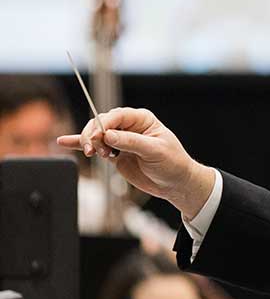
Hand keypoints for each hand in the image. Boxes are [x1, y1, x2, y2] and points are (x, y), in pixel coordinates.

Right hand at [57, 107, 215, 219]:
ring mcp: (121, 140)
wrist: (176, 183)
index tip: (97, 137)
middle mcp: (129, 127)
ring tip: (91, 153)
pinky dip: (79, 145)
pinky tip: (64, 141)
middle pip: (101, 124)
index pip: (117, 116)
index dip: (103, 124)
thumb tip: (109, 135)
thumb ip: (131, 142)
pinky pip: (95, 147)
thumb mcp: (155, 151)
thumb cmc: (172, 163)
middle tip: (91, 150)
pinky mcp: (115, 154)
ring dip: (89, 143)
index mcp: (142, 119)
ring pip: (96, 135)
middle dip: (92, 135)